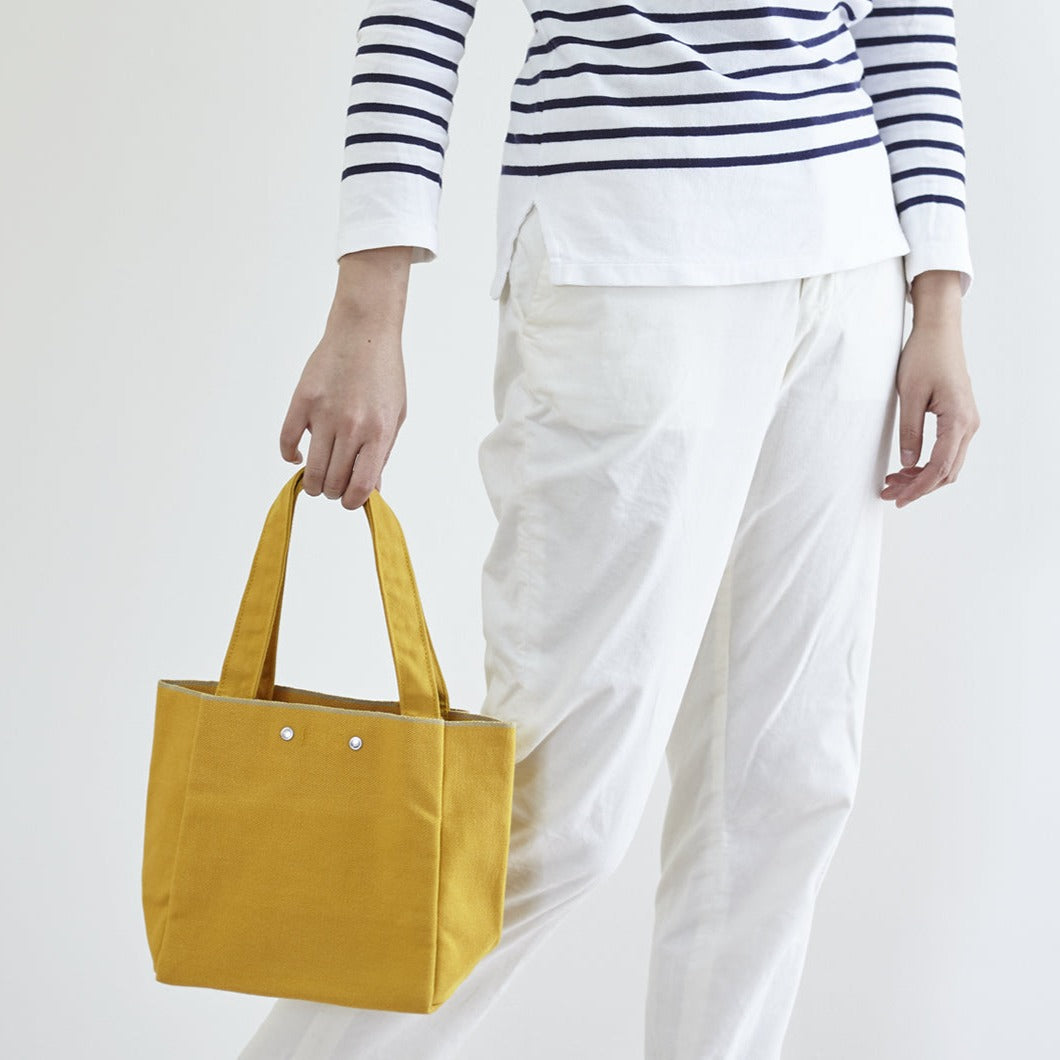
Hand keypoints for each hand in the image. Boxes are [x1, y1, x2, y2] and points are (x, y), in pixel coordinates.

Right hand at [279, 248, 412, 509]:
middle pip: (333, 481)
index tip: (350, 501)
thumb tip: (371, 490)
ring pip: (311, 469)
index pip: (361, 486)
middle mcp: (351, 427)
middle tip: (334, 486)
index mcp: (378, 433)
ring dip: (313, 482)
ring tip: (317, 479)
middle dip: (333, 491)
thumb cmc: (384, 375)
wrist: (363, 333)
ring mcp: (324, 414)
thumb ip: (382, 454)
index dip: (353, 502)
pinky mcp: (302, 401)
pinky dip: (289, 456)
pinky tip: (297, 456)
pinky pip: (287, 441)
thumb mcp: (394, 417)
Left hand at [881, 272, 979, 508]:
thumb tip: (906, 464)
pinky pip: (947, 451)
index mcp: (958, 420)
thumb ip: (909, 432)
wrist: (939, 331)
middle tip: (888, 494)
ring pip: (948, 464)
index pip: (939, 468)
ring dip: (922, 477)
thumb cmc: (923, 357)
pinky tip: (905, 467)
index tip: (896, 499)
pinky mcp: (960, 418)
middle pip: (946, 472)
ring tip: (892, 483)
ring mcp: (967, 422)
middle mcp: (969, 424)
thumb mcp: (909, 395)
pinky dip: (928, 464)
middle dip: (918, 487)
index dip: (917, 488)